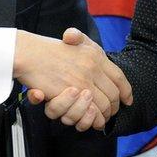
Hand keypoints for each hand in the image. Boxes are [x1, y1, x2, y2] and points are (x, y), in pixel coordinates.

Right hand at [14, 28, 131, 126]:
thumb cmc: (49, 48)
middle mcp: (92, 69)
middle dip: (113, 107)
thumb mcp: (72, 38)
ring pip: (101, 107)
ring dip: (102, 116)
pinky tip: (90, 118)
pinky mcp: (70, 95)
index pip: (120, 77)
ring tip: (100, 117)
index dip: (126, 91)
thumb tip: (81, 41)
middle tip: (110, 112)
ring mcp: (81, 82)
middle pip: (112, 95)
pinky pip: (87, 113)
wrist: (29, 54)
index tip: (127, 100)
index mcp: (96, 55)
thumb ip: (80, 38)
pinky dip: (90, 119)